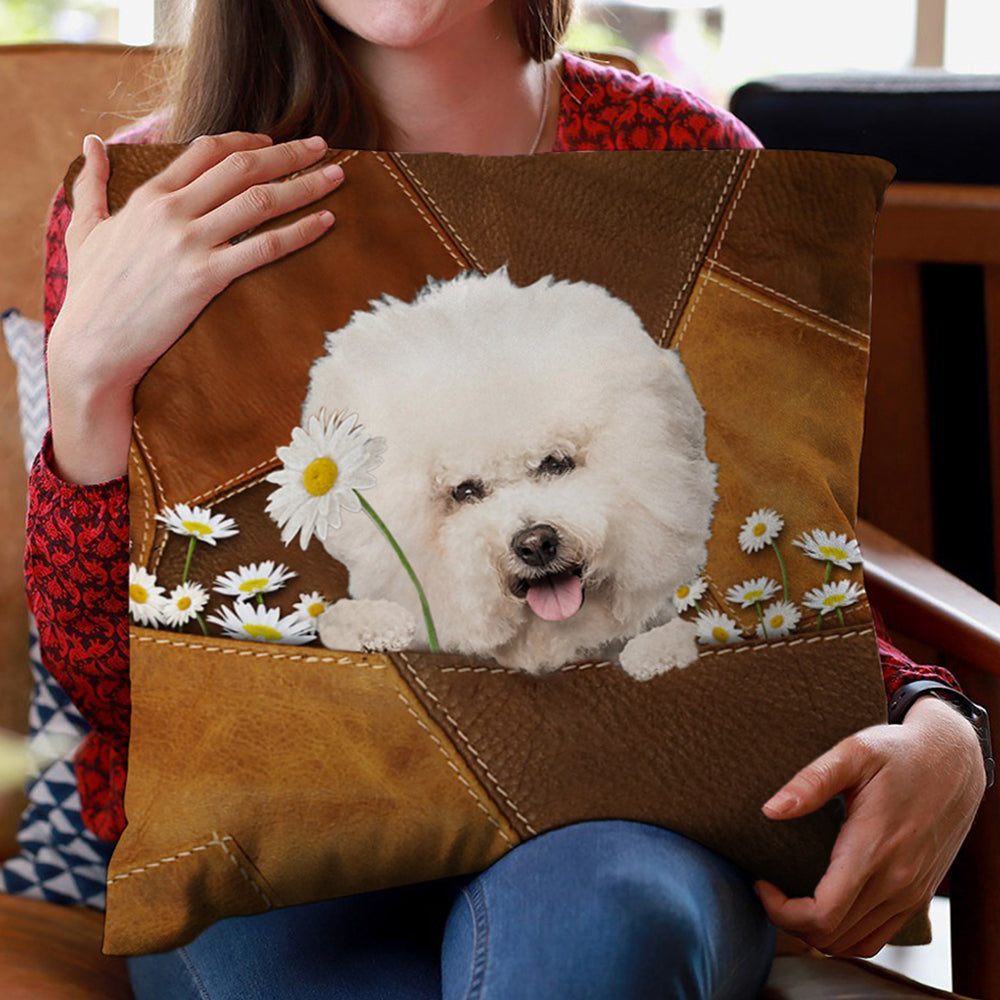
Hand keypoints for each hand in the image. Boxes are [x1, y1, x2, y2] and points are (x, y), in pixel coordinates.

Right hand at [47, 130, 344, 483]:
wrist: (92, 345)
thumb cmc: (90, 292)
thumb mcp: (84, 230)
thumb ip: (90, 184)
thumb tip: (91, 142)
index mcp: (149, 196)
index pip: (207, 150)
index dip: (247, 141)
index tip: (273, 141)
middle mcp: (172, 212)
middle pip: (242, 167)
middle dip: (288, 152)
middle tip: (322, 145)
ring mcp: (190, 243)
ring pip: (260, 201)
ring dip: (304, 184)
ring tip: (337, 176)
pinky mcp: (206, 278)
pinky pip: (264, 247)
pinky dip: (300, 231)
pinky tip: (326, 221)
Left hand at [753, 695, 986, 957]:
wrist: (953, 762)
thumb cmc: (899, 753)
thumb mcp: (853, 752)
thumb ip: (811, 782)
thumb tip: (771, 810)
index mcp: (873, 849)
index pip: (822, 914)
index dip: (781, 911)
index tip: (761, 883)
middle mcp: (896, 881)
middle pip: (832, 936)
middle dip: (789, 921)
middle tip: (769, 888)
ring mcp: (910, 893)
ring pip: (854, 944)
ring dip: (816, 932)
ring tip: (791, 898)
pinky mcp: (918, 895)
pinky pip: (877, 936)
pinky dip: (845, 934)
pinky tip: (825, 906)